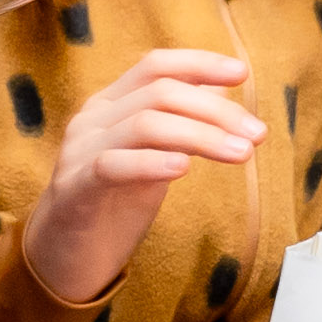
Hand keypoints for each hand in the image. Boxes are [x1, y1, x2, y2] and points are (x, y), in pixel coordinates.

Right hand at [20, 46, 266, 308]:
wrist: (64, 257)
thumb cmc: (113, 205)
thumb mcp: (153, 158)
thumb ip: (179, 125)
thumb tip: (222, 90)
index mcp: (111, 104)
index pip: (155, 66)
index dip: (199, 63)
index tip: (242, 73)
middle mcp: (92, 119)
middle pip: (159, 93)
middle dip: (215, 110)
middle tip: (257, 134)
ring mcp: (79, 151)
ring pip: (143, 124)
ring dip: (200, 135)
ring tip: (240, 154)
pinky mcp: (73, 189)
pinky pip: (112, 165)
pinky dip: (151, 162)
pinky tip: (183, 169)